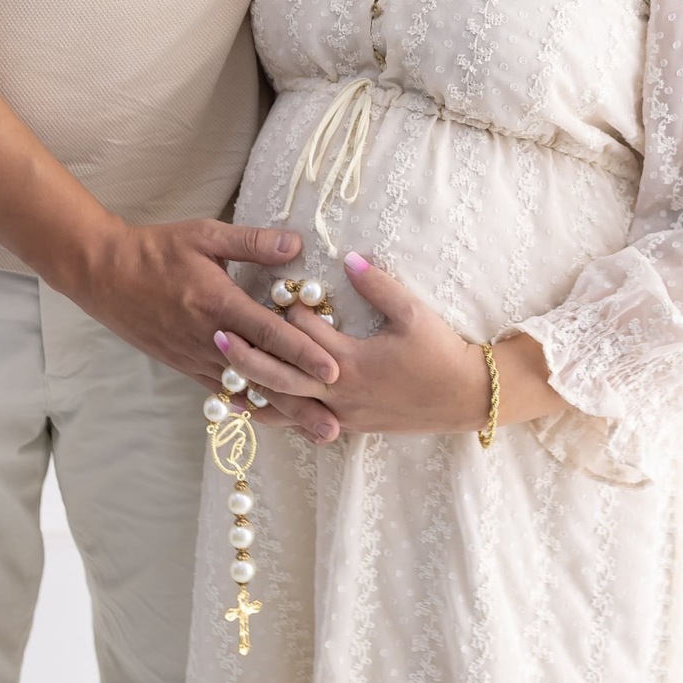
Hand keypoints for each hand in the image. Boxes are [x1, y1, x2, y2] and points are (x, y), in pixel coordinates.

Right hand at [75, 217, 342, 442]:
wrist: (105, 274)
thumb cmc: (158, 249)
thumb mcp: (205, 235)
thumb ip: (251, 242)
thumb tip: (296, 244)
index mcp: (218, 304)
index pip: (269, 334)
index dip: (302, 353)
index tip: (334, 371)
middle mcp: (209, 339)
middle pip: (262, 376)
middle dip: (299, 403)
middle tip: (334, 429)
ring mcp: (195, 357)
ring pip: (245, 391)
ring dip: (280, 412)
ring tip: (311, 431)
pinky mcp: (184, 366)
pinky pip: (222, 391)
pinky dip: (248, 407)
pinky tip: (269, 420)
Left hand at [213, 252, 558, 436]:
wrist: (465, 398)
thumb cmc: (440, 352)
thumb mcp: (413, 313)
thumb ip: (378, 284)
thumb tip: (348, 256)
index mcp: (351, 362)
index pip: (305, 334)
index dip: (285, 311)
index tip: (267, 289)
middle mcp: (339, 393)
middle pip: (282, 377)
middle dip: (248, 357)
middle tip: (217, 336)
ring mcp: (342, 415)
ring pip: (287, 408)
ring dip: (254, 392)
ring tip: (220, 379)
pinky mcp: (348, 426)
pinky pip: (303, 423)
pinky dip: (277, 415)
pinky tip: (258, 408)